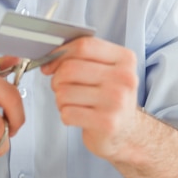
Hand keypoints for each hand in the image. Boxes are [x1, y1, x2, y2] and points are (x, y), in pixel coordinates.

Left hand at [41, 37, 139, 159]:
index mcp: (125, 59)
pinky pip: (68, 113)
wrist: (128, 131)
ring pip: (64, 92)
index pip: (84, 46)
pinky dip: (66, 115)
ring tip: (73, 103)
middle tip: (61, 86)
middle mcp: (124, 78)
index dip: (60, 53)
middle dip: (57, 79)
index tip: (51, 63)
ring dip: (61, 99)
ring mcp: (117, 101)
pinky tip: (79, 116)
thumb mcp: (107, 70)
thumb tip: (50, 59)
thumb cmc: (111, 97)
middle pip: (70, 68)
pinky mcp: (107, 123)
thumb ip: (83, 58)